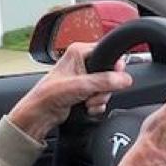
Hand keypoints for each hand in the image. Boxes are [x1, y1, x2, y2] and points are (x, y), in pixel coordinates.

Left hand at [8, 42, 132, 140]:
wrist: (40, 114)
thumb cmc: (49, 94)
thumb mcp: (81, 85)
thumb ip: (105, 81)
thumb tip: (125, 79)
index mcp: (79, 52)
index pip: (108, 52)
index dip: (114, 67)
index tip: (114, 78)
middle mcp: (82, 62)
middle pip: (110, 74)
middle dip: (104, 89)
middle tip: (93, 94)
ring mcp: (84, 78)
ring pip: (107, 88)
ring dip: (99, 99)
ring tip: (87, 102)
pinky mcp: (84, 92)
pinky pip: (101, 97)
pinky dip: (96, 105)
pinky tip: (86, 107)